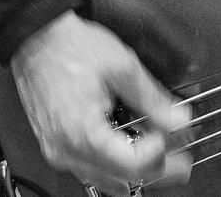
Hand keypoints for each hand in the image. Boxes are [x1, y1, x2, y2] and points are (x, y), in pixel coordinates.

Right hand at [9, 11, 192, 192]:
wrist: (38, 40)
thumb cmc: (71, 49)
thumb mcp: (122, 67)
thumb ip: (152, 98)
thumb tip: (178, 119)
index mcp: (82, 133)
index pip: (131, 166)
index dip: (160, 155)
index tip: (174, 136)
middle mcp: (66, 151)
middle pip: (120, 180)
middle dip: (156, 171)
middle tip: (182, 161)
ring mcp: (59, 152)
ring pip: (104, 180)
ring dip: (136, 172)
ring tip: (163, 155)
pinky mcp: (57, 146)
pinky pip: (90, 169)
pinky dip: (115, 166)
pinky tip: (133, 150)